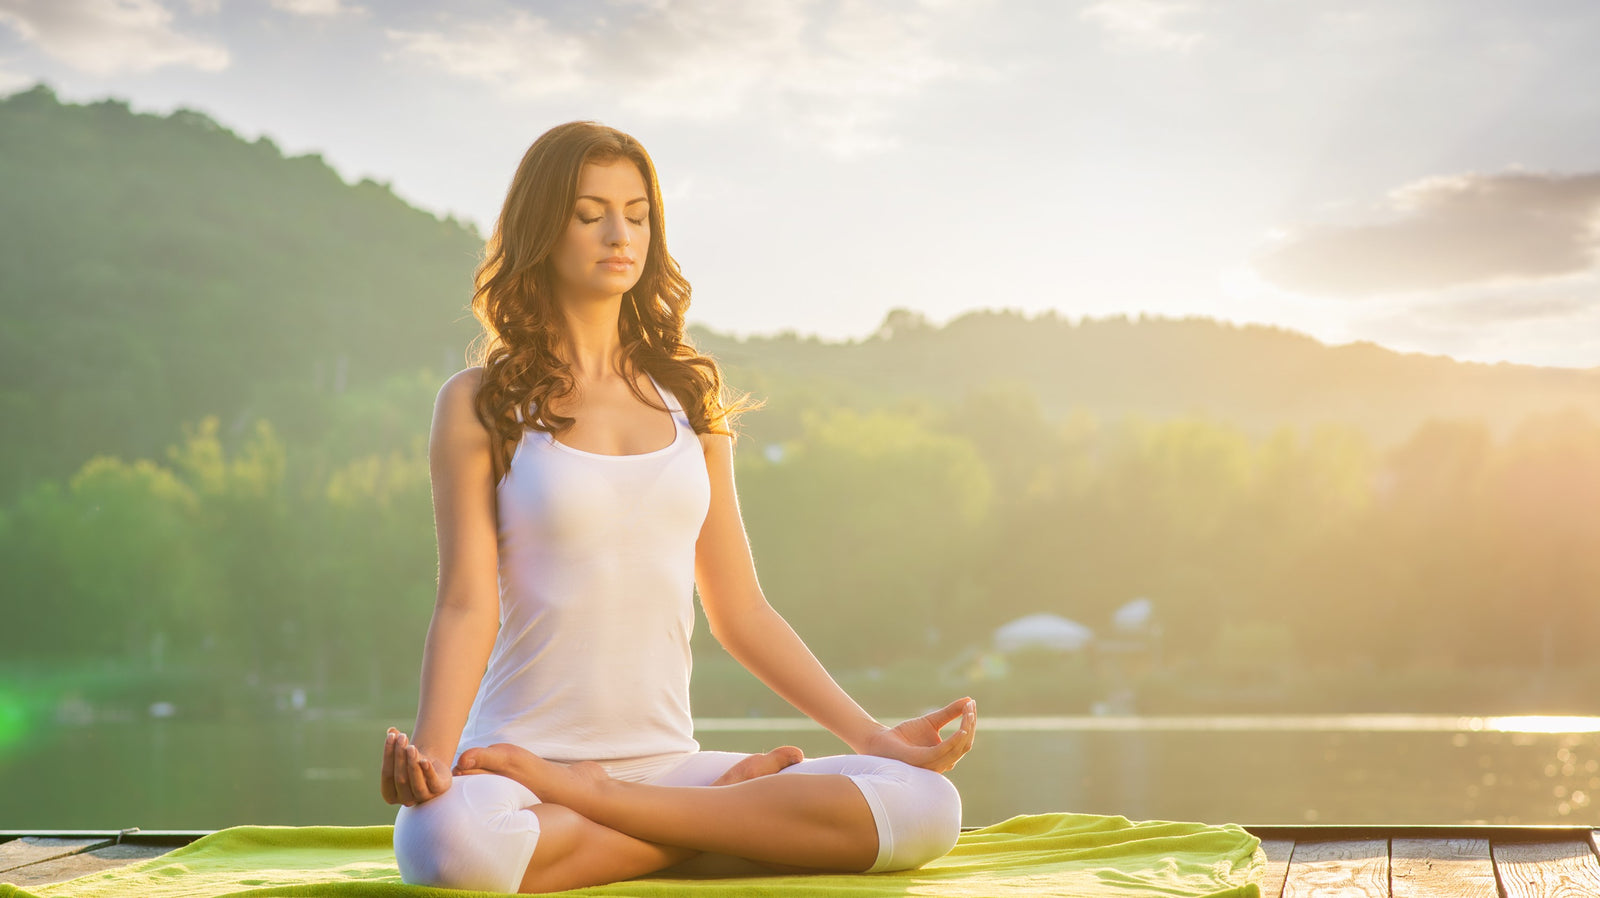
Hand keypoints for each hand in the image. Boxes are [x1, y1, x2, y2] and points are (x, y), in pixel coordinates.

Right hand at [380, 727, 451, 806]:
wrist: (433, 766)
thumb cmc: (411, 761)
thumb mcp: (402, 754)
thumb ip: (396, 743)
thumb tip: (391, 730)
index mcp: (390, 795)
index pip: (386, 774)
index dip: (388, 754)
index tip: (391, 736)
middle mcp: (405, 800)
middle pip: (400, 778)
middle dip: (400, 756)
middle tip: (403, 736)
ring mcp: (423, 797)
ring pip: (416, 782)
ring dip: (412, 764)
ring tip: (412, 747)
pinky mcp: (438, 790)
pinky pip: (432, 783)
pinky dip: (428, 772)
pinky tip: (425, 760)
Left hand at [861, 697, 975, 773]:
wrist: (881, 741)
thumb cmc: (906, 735)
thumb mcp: (931, 721)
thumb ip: (949, 713)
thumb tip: (968, 700)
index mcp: (945, 756)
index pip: (965, 741)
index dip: (971, 723)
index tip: (972, 704)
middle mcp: (941, 764)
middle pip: (964, 746)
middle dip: (970, 725)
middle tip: (971, 706)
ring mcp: (932, 765)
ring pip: (957, 750)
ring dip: (966, 730)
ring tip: (968, 713)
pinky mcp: (921, 761)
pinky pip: (942, 752)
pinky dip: (954, 742)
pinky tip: (961, 730)